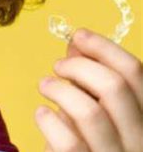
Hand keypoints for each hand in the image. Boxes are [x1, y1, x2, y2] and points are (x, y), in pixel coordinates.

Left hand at [35, 28, 142, 151]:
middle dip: (79, 66)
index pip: (136, 73)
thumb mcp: (100, 109)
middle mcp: (139, 141)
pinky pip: (67, 140)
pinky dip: (48, 119)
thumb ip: (92, 80)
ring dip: (59, 89)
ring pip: (89, 111)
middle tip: (58, 66)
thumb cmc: (91, 142)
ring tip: (45, 85)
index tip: (78, 35)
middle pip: (114, 87)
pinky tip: (42, 114)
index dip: (105, 47)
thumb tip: (76, 42)